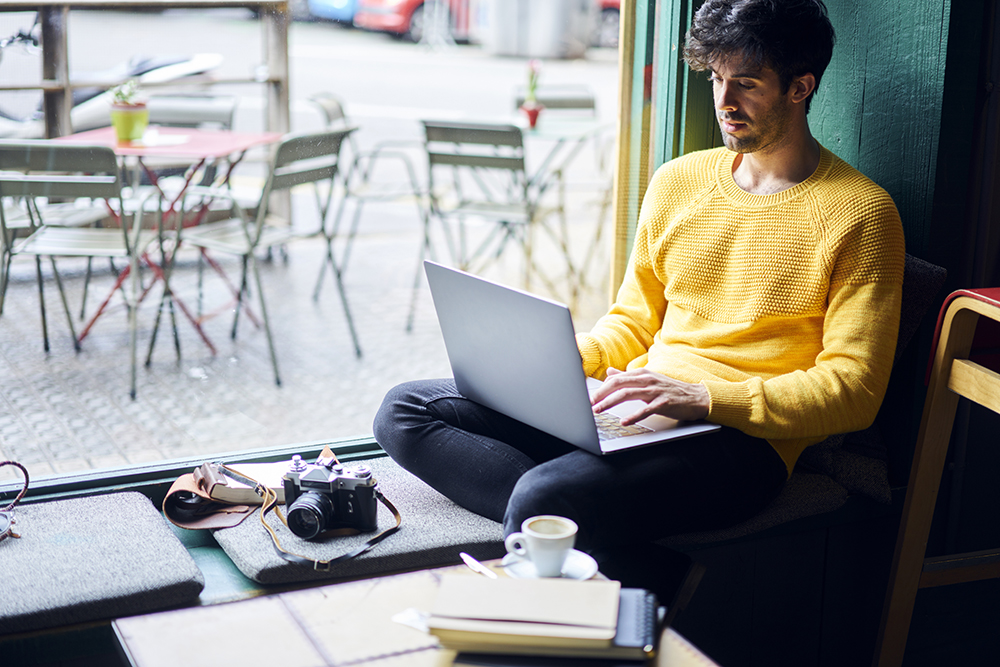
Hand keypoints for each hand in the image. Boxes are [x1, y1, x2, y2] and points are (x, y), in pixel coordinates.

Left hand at [590, 367, 709, 424]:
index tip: (588, 397)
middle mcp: (647, 379)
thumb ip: (628, 377)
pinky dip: (633, 416)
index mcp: (642, 374)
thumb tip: (610, 372)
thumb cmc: (671, 390)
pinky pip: (645, 409)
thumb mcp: (648, 380)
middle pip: (618, 384)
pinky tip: (624, 422)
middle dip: (600, 394)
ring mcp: (655, 390)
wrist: (697, 397)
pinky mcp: (664, 403)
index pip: (616, 378)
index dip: (600, 387)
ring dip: (610, 402)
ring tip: (598, 410)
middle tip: (589, 403)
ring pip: (627, 394)